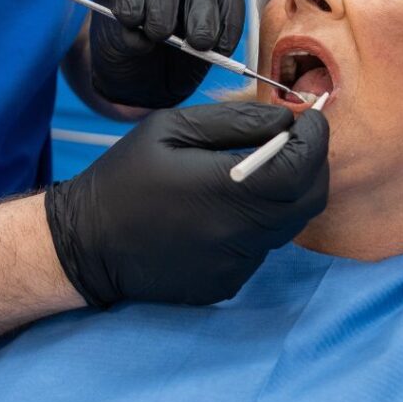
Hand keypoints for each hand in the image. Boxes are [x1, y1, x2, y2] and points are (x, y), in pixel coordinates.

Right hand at [44, 102, 328, 307]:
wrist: (86, 243)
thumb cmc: (124, 176)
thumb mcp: (169, 128)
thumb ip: (232, 121)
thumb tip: (284, 119)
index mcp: (224, 191)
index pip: (300, 169)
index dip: (316, 141)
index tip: (312, 117)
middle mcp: (239, 236)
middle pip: (308, 201)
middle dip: (312, 165)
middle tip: (295, 139)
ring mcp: (236, 266)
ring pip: (287, 224)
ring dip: (284, 192)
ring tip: (253, 168)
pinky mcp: (227, 284)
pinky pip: (261, 247)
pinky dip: (258, 220)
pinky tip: (224, 205)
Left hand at [91, 0, 245, 107]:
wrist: (151, 71)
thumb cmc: (126, 50)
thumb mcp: (115, 46)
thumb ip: (125, 37)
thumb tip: (144, 38)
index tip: (128, 19)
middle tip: (160, 34)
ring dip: (202, 17)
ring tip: (197, 45)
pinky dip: (228, 26)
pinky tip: (218, 49)